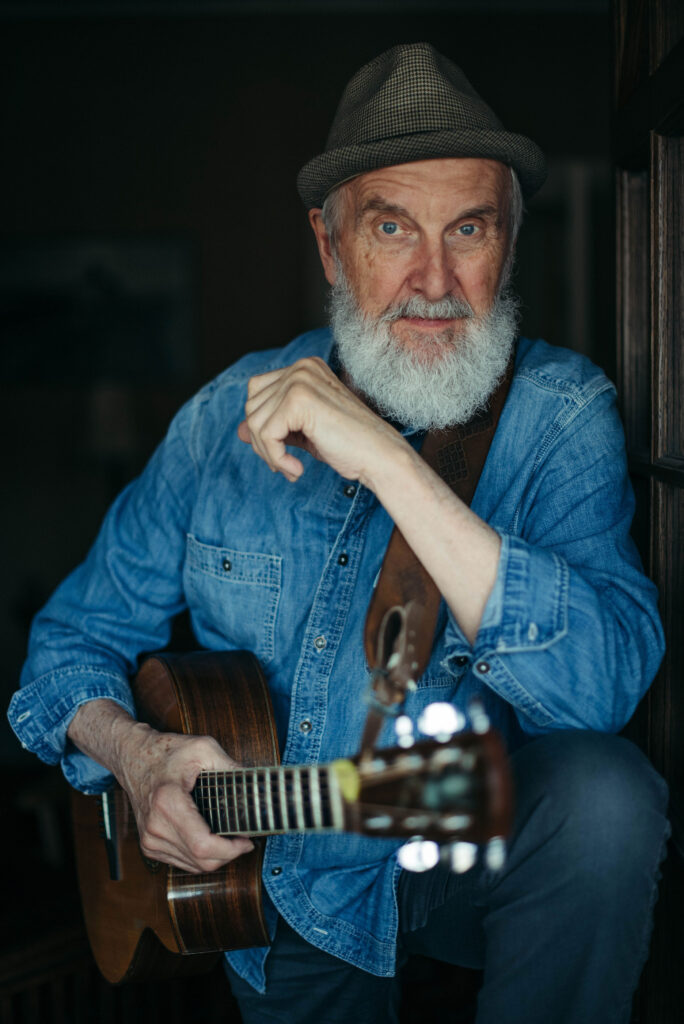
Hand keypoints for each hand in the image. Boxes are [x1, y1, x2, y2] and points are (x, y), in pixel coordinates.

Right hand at [116, 722, 253, 873]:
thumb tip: (255, 783)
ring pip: (193, 866)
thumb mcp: (203, 748)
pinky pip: (183, 862)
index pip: (203, 845)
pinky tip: (211, 840)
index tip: (247, 840)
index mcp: (168, 803)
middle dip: (229, 855)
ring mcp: (150, 839)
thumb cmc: (165, 752)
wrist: (133, 758)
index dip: (231, 849)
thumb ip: (230, 766)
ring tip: (230, 837)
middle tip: (244, 838)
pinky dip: (200, 856)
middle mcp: (156, 827)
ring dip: (216, 857)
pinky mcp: (149, 846)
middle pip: (201, 861)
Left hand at [237, 357, 406, 484]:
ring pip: (254, 422)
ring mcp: (299, 380)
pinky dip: (276, 458)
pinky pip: (265, 434)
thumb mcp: (303, 433)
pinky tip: (296, 469)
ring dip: (268, 454)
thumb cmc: (348, 446)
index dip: (261, 425)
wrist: (379, 456)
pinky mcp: (298, 400)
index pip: (257, 392)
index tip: (280, 452)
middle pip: (252, 406)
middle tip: (283, 464)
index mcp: (304, 368)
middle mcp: (301, 368)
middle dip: (261, 442)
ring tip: (290, 468)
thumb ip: (274, 426)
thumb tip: (238, 431)